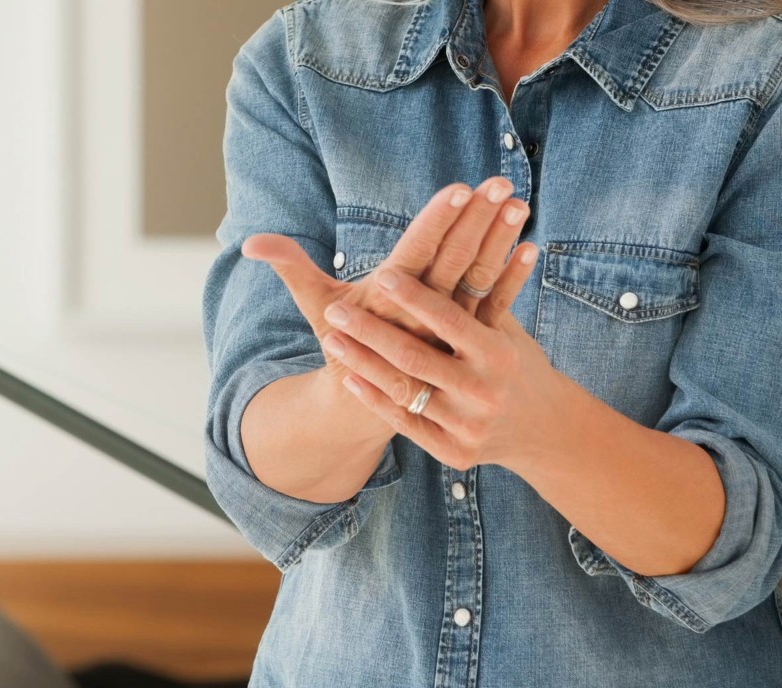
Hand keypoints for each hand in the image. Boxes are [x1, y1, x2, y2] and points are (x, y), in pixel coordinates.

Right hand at [241, 177, 529, 387]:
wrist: (370, 410)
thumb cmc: (344, 347)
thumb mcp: (316, 308)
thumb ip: (290, 267)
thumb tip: (250, 244)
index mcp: (385, 303)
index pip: (415, 255)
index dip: (438, 222)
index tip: (460, 190)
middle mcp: (420, 319)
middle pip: (453, 263)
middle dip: (476, 222)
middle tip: (497, 184)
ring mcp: (447, 333)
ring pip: (478, 281)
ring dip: (499, 242)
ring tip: (516, 203)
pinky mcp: (467, 343)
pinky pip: (497, 308)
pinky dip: (515, 279)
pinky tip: (531, 247)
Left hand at [320, 244, 563, 471]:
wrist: (542, 430)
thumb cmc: (514, 362)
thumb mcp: (504, 329)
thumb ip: (477, 295)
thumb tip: (461, 228)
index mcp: (498, 354)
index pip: (449, 320)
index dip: (414, 297)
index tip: (380, 275)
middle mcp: (485, 391)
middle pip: (415, 357)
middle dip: (370, 332)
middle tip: (336, 311)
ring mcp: (469, 425)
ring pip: (404, 391)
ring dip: (363, 363)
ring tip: (332, 339)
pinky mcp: (454, 452)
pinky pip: (405, 423)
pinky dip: (375, 399)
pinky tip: (349, 377)